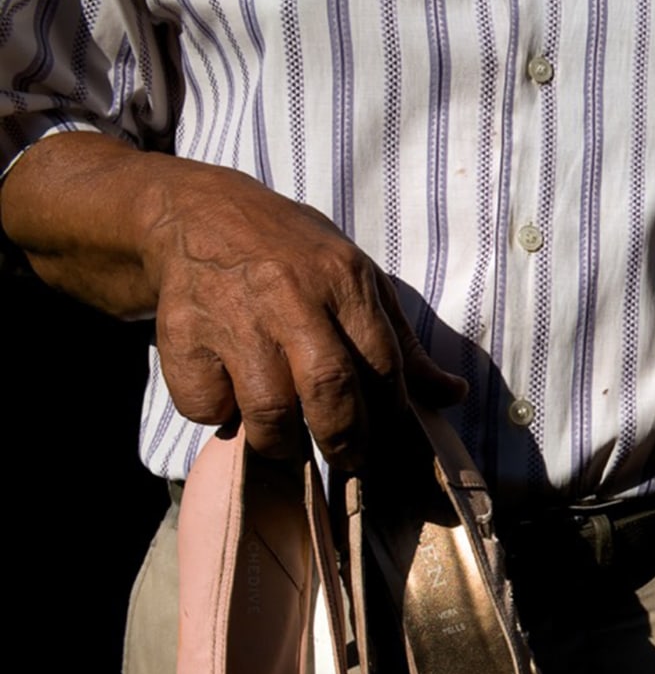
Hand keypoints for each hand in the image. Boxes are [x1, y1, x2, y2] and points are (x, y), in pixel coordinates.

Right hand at [145, 161, 465, 466]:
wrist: (200, 215)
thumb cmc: (295, 257)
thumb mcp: (358, 279)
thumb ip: (402, 343)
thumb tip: (454, 394)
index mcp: (343, 280)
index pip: (382, 364)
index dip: (388, 411)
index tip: (383, 434)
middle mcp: (289, 297)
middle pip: (328, 389)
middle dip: (343, 439)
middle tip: (347, 458)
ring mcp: (233, 317)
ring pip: (267, 410)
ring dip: (281, 441)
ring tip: (288, 441)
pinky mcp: (181, 335)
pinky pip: (206, 404)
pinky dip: (220, 415)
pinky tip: (231, 399)